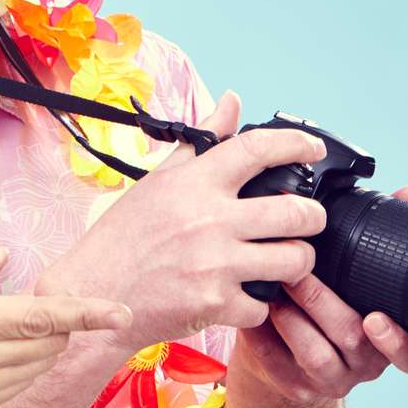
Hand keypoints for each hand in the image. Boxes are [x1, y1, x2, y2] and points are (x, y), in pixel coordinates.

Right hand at [0, 248, 132, 407]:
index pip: (39, 318)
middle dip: (63, 324)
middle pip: (48, 345)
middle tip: (47, 301)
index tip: (118, 310)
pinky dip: (24, 365)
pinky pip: (15, 387)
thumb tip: (2, 259)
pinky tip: (2, 351)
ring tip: (23, 324)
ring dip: (45, 345)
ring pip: (36, 368)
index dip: (84, 312)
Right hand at [36, 90, 329, 349]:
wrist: (94, 293)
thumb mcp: (158, 180)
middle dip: (313, 216)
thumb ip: (201, 140)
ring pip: (293, 260)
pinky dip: (259, 305)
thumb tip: (231, 101)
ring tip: (285, 260)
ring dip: (297, 261)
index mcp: (194, 183)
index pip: (257, 149)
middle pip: (295, 211)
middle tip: (308, 220)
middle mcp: (208, 219)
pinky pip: (264, 306)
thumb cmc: (122, 237)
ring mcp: (214, 263)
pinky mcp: (214, 304)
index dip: (296, 144)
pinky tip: (246, 296)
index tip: (312, 148)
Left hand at [230, 183, 407, 404]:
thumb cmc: (325, 303)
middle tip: (298, 270)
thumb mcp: (356, 273)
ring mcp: (329, 379)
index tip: (375, 319)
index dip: (398, 340)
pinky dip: (263, 337)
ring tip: (273, 288)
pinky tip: (252, 312)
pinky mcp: (293, 386)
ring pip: (315, 354)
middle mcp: (364, 363)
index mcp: (388, 337)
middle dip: (322, 301)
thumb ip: (385, 233)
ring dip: (292, 318)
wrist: (286, 357)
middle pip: (351, 337)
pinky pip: (278, 364)